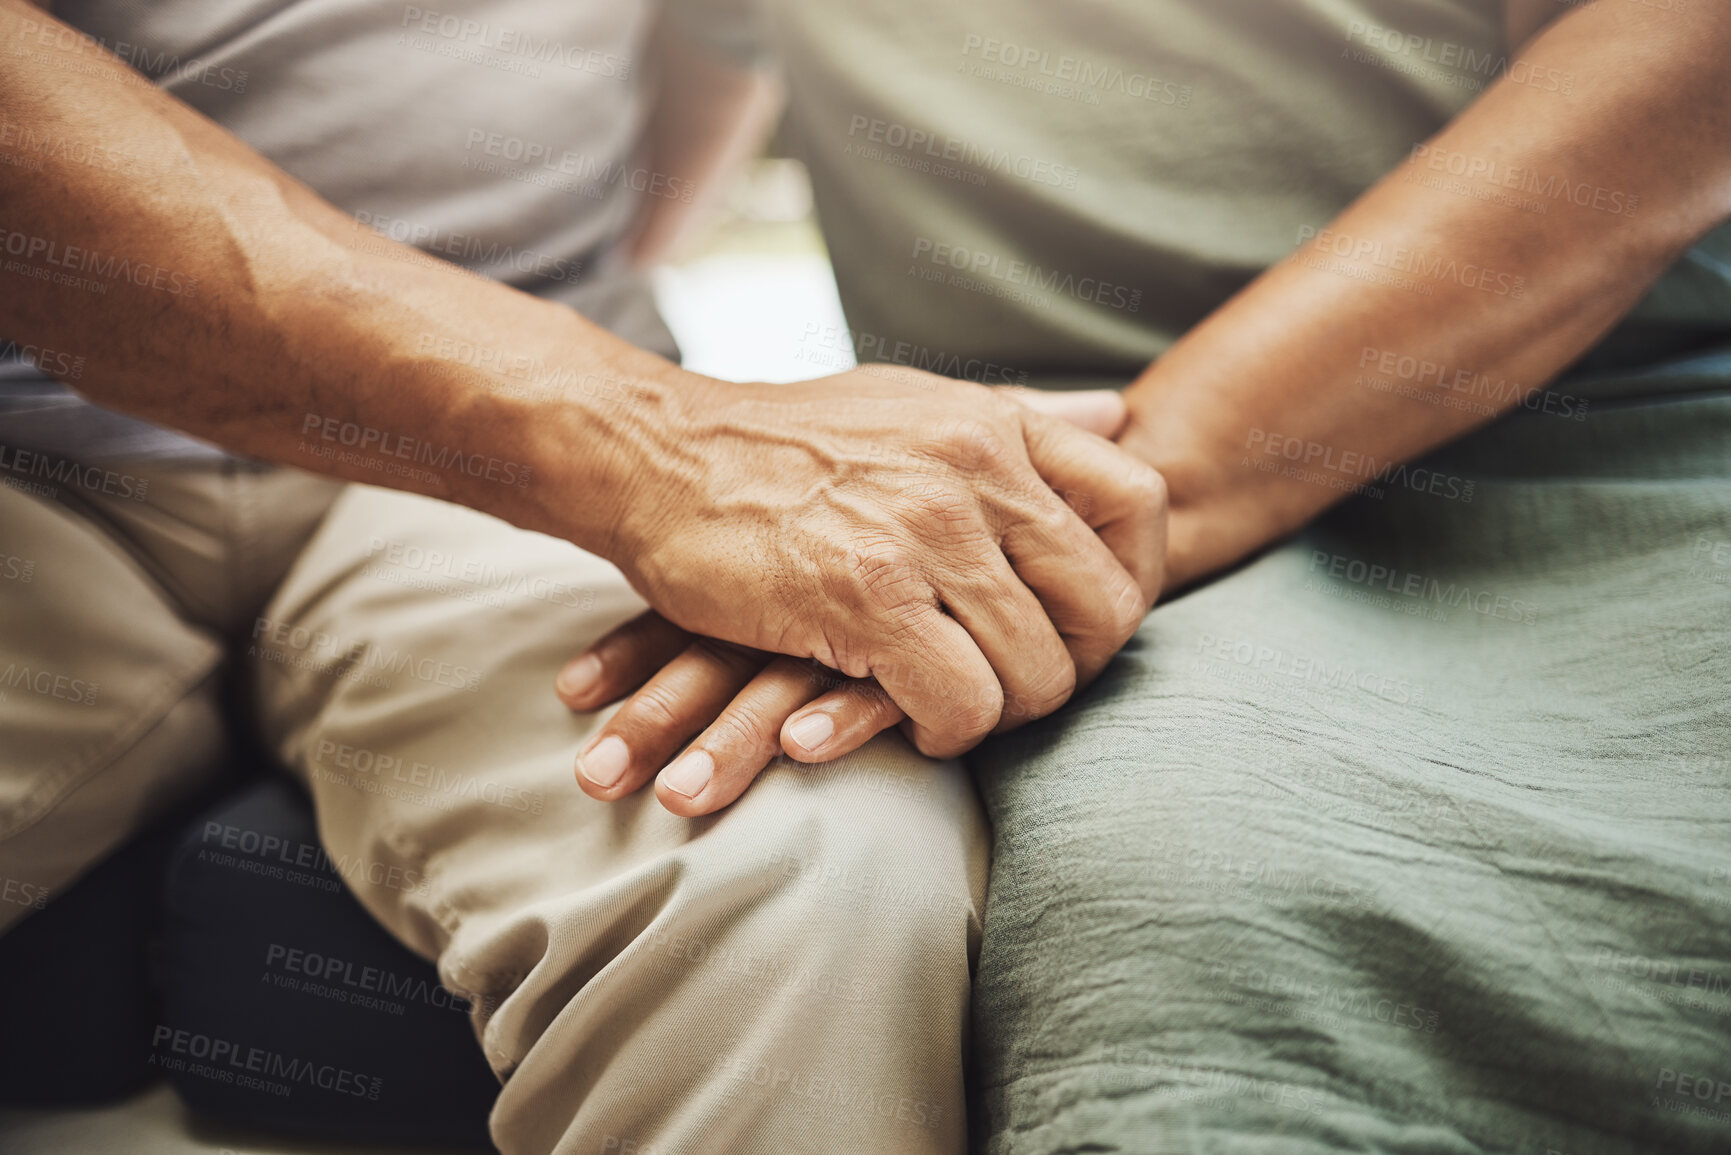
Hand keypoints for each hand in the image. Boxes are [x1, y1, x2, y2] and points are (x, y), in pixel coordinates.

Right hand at [560, 384, 1165, 815]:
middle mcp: (976, 469)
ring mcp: (925, 533)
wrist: (654, 455)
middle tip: (1018, 687)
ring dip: (1004, 712)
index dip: (1133, 581)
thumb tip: (1118, 411)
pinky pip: (964, 703)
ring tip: (956, 708)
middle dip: (1074, 669)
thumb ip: (1019, 416)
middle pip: (1104, 607)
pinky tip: (906, 720)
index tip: (1080, 620)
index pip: (1139, 503)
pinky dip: (946, 732)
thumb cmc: (783, 442)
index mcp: (994, 423)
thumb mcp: (914, 402)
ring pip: (1039, 672)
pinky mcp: (867, 598)